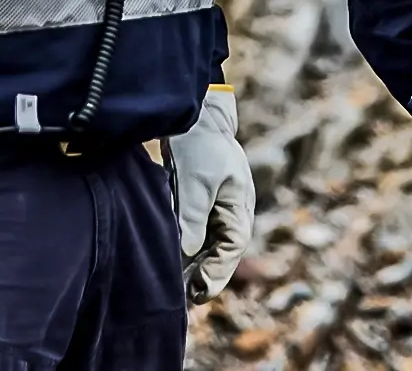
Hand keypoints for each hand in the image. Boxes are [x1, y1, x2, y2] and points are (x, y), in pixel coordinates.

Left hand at [167, 86, 253, 302]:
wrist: (193, 113)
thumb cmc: (199, 145)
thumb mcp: (194, 184)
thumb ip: (192, 219)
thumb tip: (187, 252)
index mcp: (239, 205)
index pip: (232, 247)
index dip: (216, 272)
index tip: (198, 291)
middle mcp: (232, 208)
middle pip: (222, 250)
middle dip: (206, 274)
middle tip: (186, 298)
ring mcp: (217, 204)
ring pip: (209, 243)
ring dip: (196, 262)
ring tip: (177, 284)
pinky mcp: (200, 199)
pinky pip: (198, 230)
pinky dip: (187, 245)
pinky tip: (172, 256)